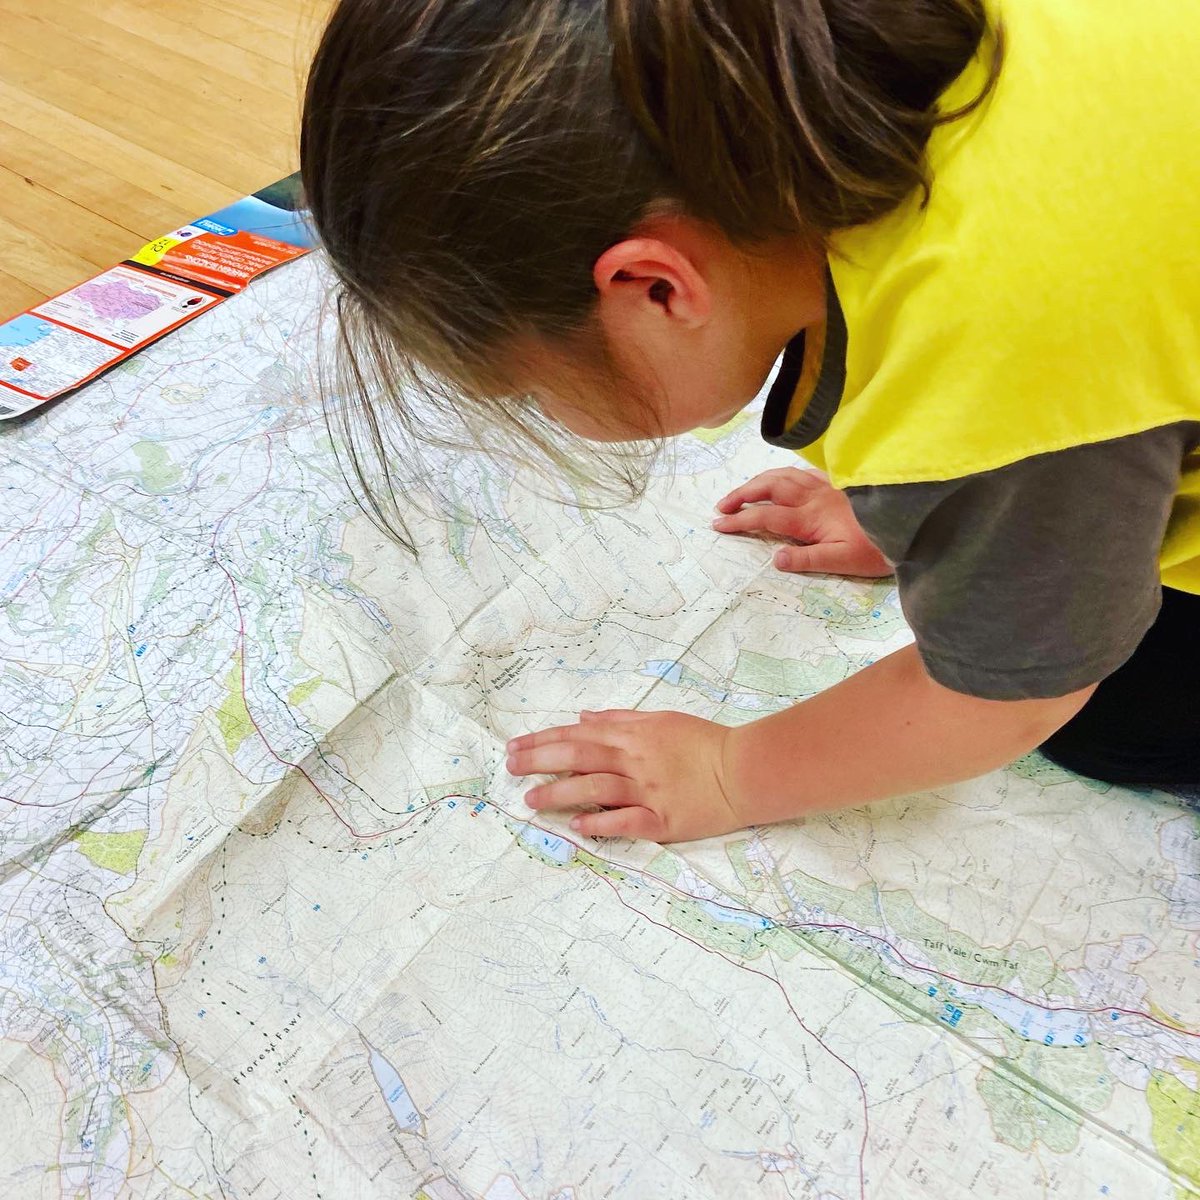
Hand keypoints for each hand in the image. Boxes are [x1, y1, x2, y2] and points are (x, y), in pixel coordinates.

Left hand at [505, 710, 744, 842]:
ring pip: (595, 788)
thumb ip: (620, 720)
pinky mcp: (663, 820)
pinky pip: (627, 822)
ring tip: (531, 800)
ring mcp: (648, 791)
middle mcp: (635, 760)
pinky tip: (577, 826)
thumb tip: (583, 718)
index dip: (543, 740)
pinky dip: (601, 823)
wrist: (745, 769)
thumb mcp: (662, 720)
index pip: (578, 736)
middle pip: (578, 758)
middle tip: (510, 768)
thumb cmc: (704, 743)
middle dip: (539, 762)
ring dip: (559, 794)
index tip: (515, 746)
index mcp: (633, 736)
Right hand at [712, 466, 892, 576]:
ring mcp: (826, 486)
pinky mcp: (838, 483)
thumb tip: (776, 558)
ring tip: (743, 491)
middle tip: (721, 506)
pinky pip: (804, 472)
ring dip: (758, 481)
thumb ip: (808, 559)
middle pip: (768, 487)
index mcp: (810, 517)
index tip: (718, 525)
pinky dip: (784, 473)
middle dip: (741, 494)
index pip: (765, 516)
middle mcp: (814, 496)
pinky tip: (782, 479)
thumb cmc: (878, 548)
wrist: (912, 524)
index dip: (739, 520)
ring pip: (784, 474)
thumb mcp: (842, 562)